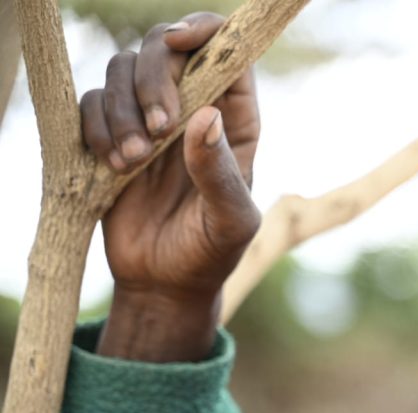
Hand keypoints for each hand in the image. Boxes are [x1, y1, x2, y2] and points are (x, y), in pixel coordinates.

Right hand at [80, 12, 260, 361]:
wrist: (165, 283)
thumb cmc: (210, 253)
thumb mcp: (231, 222)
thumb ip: (221, 173)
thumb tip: (205, 117)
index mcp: (235, 120)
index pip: (228, 51)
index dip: (205, 32)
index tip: (179, 43)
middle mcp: (194, 107)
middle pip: (165, 48)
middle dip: (154, 77)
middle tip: (158, 131)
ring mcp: (149, 117)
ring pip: (122, 68)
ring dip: (122, 110)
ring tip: (133, 164)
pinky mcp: (111, 133)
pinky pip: (91, 101)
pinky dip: (95, 126)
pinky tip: (112, 166)